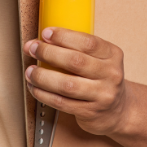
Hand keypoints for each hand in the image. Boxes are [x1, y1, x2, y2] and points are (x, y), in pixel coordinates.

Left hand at [23, 28, 146, 146]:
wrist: (117, 111)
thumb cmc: (101, 79)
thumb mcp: (100, 59)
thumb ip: (78, 49)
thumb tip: (43, 40)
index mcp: (112, 55)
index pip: (88, 42)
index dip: (64, 36)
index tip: (45, 33)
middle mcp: (111, 74)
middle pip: (75, 62)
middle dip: (48, 53)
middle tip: (32, 49)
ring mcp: (102, 95)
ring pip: (66, 85)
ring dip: (43, 77)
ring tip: (30, 71)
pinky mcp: (90, 113)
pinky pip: (62, 102)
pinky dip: (44, 94)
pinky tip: (35, 88)